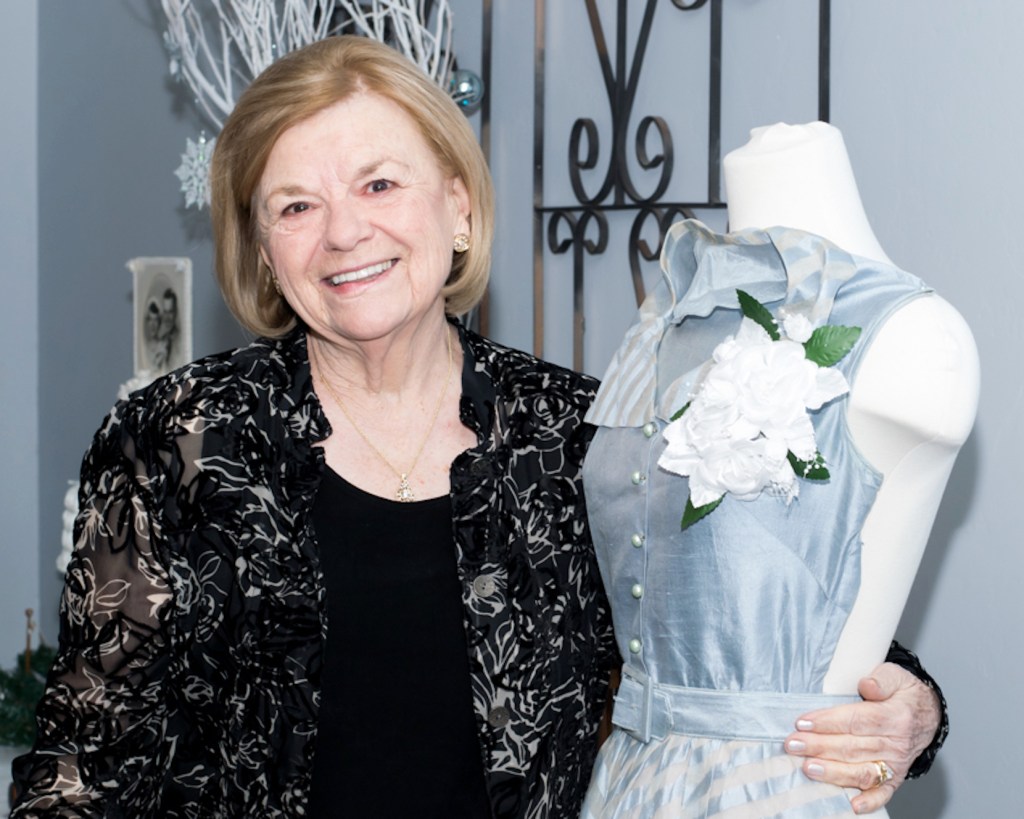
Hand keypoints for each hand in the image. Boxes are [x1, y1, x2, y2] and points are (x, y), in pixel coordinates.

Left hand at [784, 662, 940, 814]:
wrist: (927, 715)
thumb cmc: (903, 694)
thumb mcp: (896, 676)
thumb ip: (881, 678)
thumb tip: (866, 685)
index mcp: (896, 716)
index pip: (858, 720)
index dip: (829, 722)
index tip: (802, 723)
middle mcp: (897, 744)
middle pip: (854, 746)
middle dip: (820, 746)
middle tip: (793, 745)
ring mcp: (896, 764)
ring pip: (862, 771)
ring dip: (834, 772)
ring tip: (808, 768)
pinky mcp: (895, 778)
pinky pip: (883, 793)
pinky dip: (870, 802)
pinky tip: (852, 805)